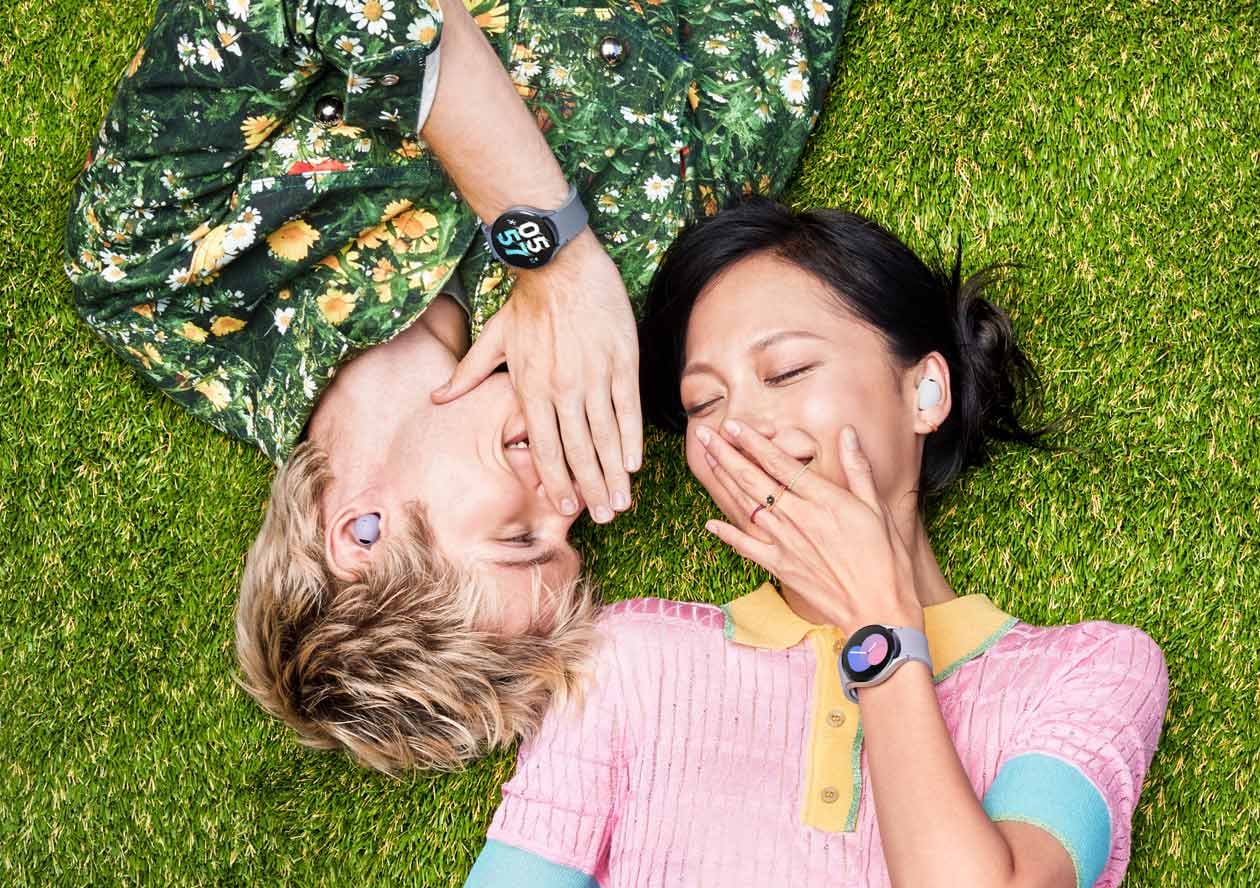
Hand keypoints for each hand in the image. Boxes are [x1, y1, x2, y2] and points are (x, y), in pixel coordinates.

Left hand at [432, 228, 640, 523]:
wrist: (559, 263)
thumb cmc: (526, 302)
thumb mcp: (492, 340)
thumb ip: (468, 376)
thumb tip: (437, 400)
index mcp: (531, 389)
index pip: (545, 449)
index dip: (557, 482)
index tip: (566, 507)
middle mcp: (563, 390)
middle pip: (579, 452)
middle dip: (592, 490)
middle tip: (603, 518)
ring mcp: (594, 377)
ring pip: (605, 438)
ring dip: (614, 474)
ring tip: (621, 502)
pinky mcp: (621, 362)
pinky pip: (628, 410)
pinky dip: (630, 439)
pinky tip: (634, 464)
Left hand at [696, 420, 923, 637]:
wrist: (877, 608)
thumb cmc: (885, 558)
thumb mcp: (877, 508)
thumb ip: (857, 469)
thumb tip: (848, 433)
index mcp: (822, 499)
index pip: (778, 462)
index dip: (752, 442)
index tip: (733, 425)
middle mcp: (797, 517)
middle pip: (753, 479)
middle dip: (726, 454)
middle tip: (705, 435)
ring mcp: (784, 542)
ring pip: (745, 505)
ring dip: (723, 482)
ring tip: (707, 461)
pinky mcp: (779, 566)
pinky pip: (746, 547)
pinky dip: (727, 534)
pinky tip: (710, 523)